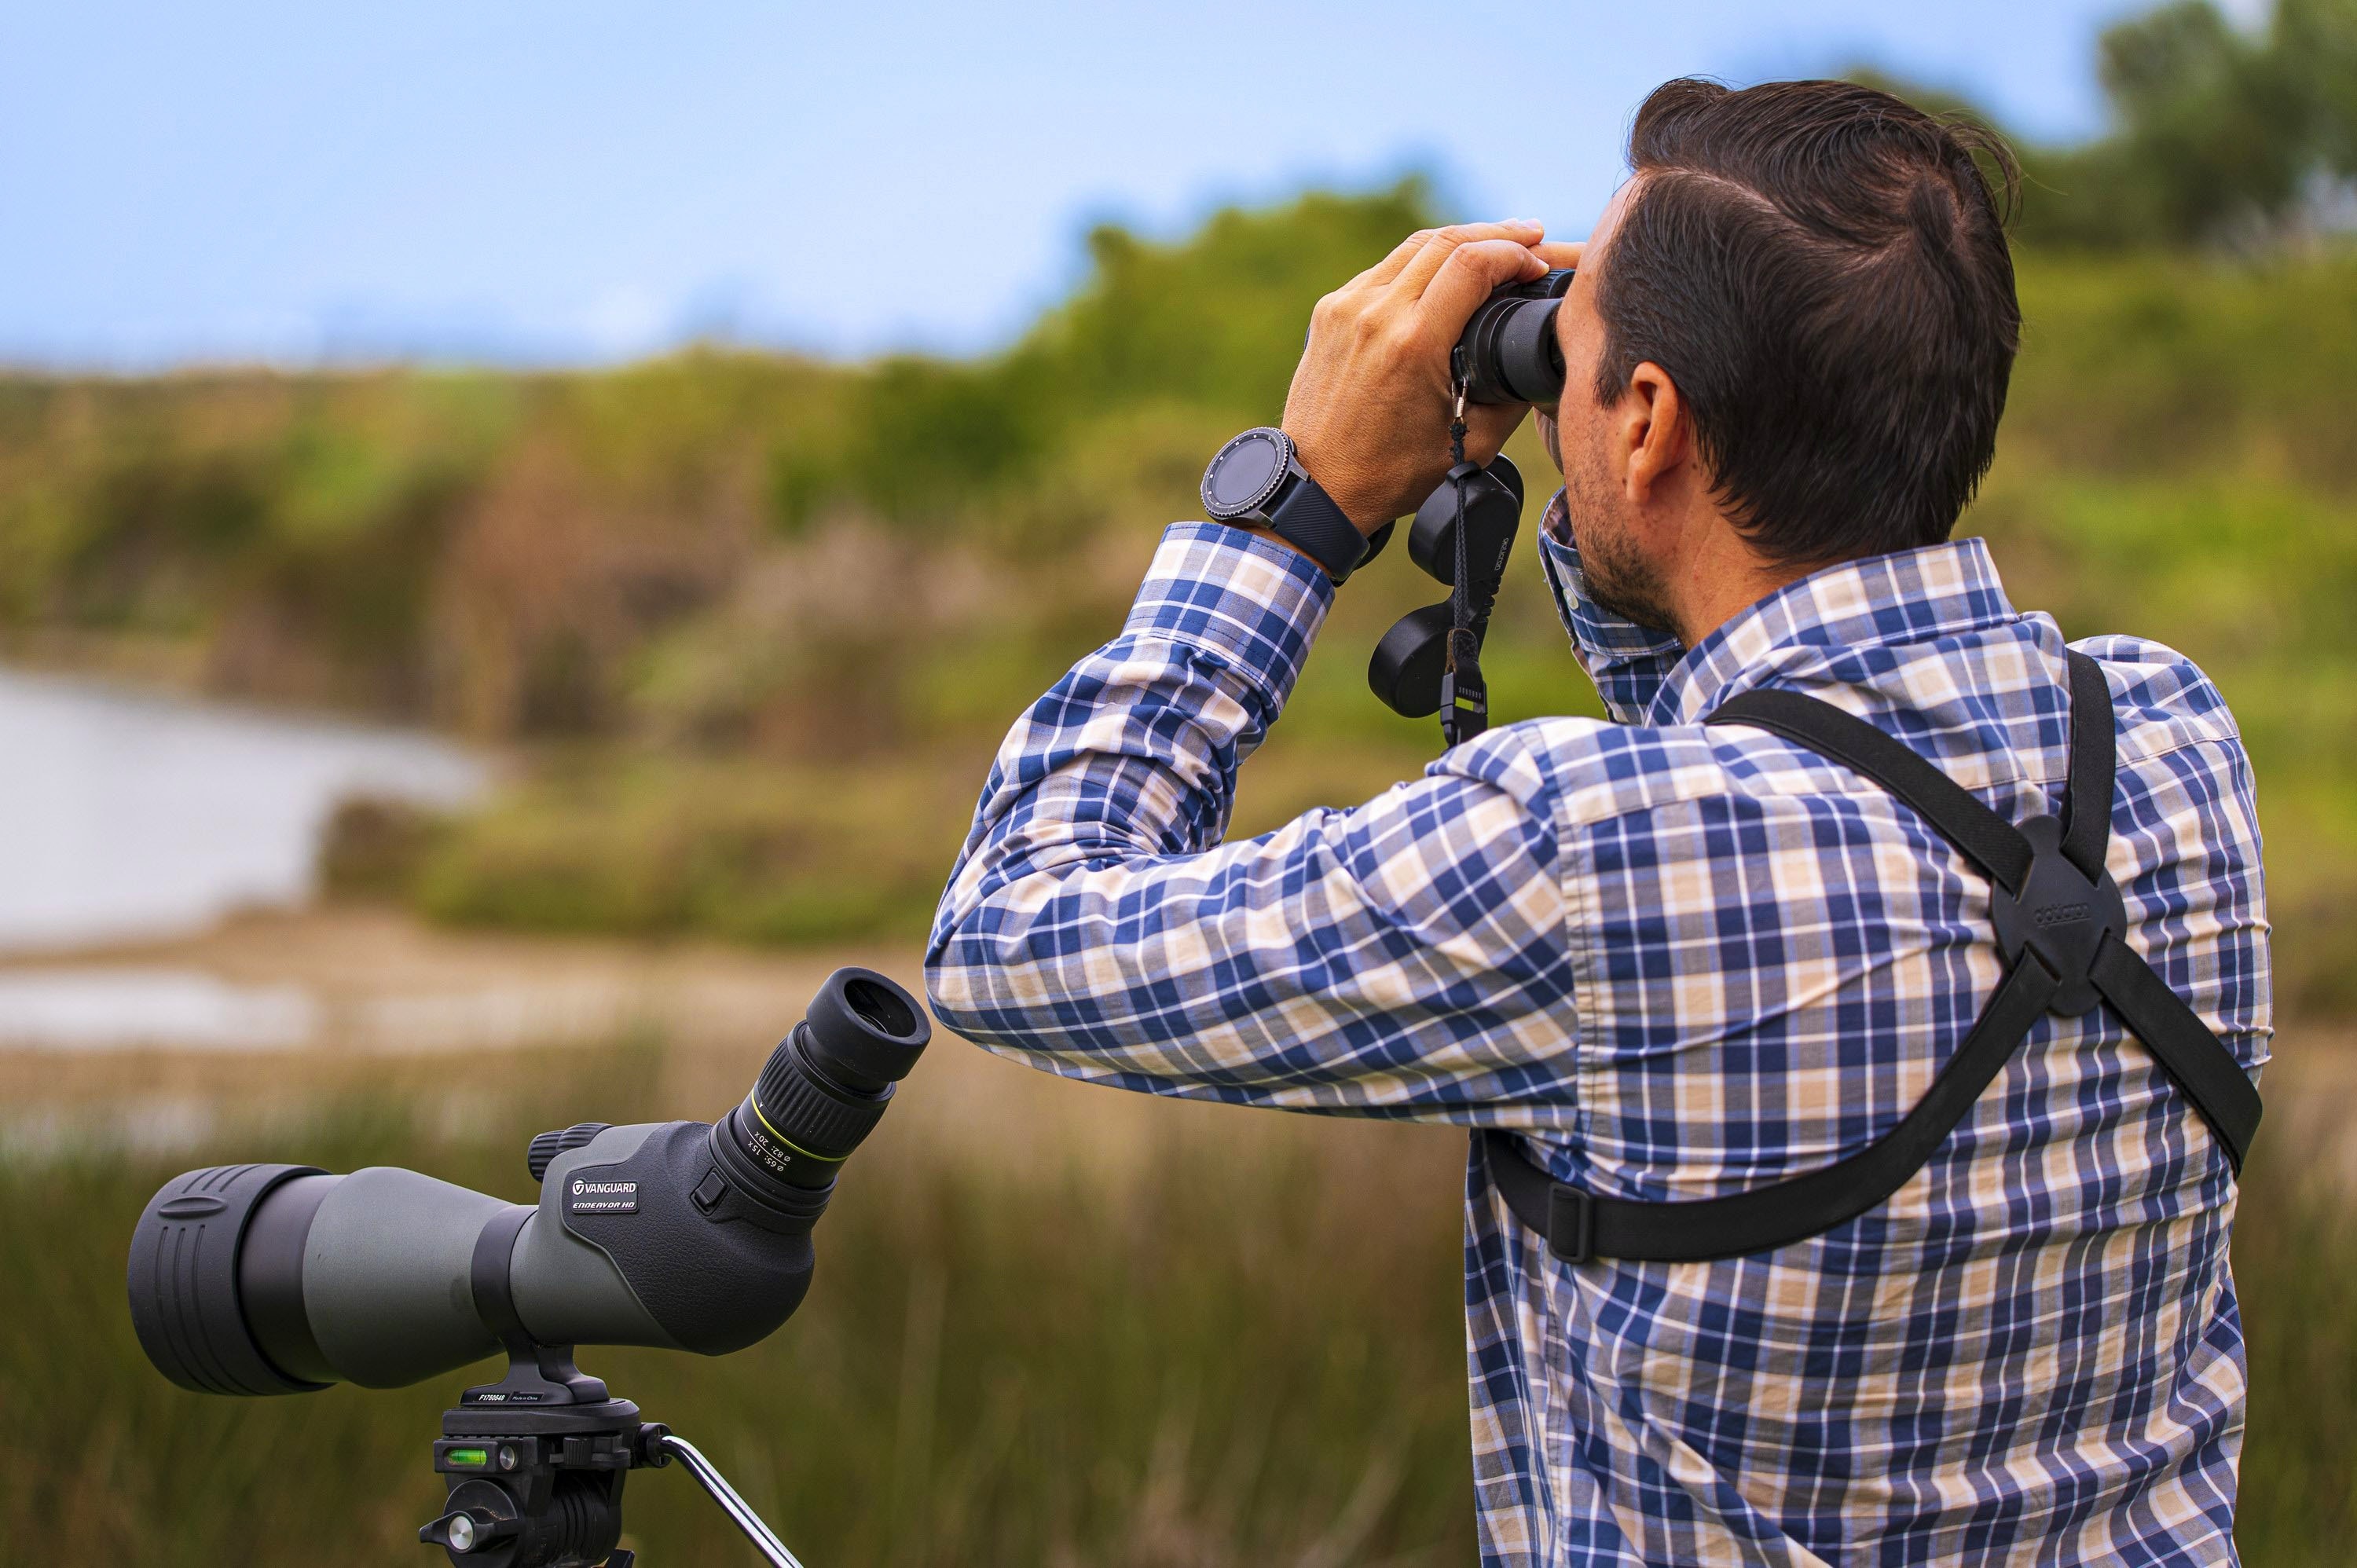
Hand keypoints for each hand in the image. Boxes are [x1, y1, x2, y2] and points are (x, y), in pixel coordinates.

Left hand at [1282, 223, 1579, 530]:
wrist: (1319, 486)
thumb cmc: (1392, 473)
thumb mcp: (1471, 443)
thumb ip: (1514, 395)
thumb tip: (1543, 351)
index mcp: (1413, 344)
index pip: (1473, 264)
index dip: (1515, 254)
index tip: (1539, 265)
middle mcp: (1376, 314)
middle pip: (1446, 241)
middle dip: (1497, 234)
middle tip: (1531, 236)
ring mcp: (1347, 307)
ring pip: (1413, 247)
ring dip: (1460, 239)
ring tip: (1496, 242)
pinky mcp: (1330, 311)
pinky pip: (1385, 269)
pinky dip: (1422, 261)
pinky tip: (1445, 268)